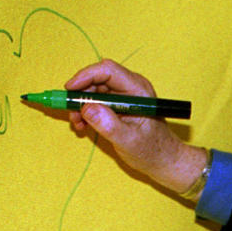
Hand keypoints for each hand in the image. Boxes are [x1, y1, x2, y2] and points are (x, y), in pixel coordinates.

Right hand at [64, 59, 207, 192]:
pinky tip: (83, 126)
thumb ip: (109, 125)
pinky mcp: (117, 104)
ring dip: (81, 105)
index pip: (108, 70)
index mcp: (138, 90)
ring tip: (78, 125)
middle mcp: (130, 87)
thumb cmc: (152, 151)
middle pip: (97, 79)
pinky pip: (96, 101)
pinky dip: (86, 111)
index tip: (69, 90)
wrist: (162, 160)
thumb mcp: (129, 141)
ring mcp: (123, 95)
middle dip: (80, 94)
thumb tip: (87, 108)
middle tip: (72, 114)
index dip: (85, 76)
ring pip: (93, 90)